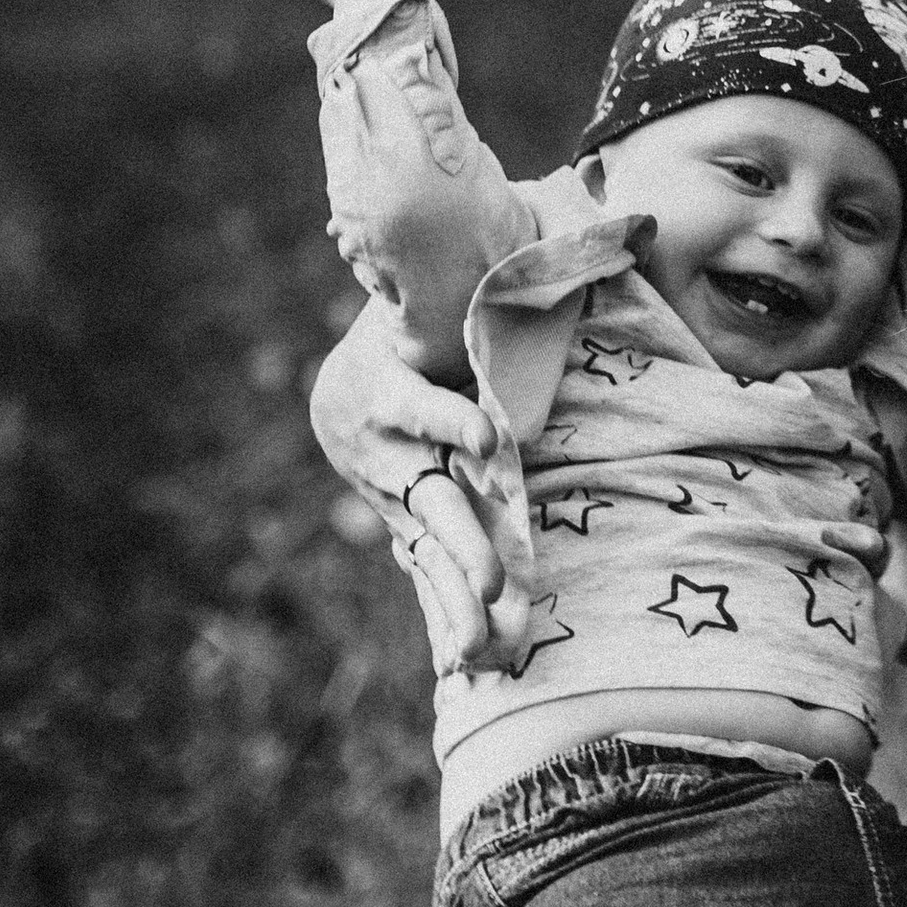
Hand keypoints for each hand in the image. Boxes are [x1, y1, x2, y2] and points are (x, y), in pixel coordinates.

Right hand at [311, 301, 508, 659]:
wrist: (340, 393)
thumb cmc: (407, 334)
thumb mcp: (422, 306)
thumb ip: (465, 289)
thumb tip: (566, 238)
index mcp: (393, 393)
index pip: (427, 407)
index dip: (453, 420)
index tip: (490, 436)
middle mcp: (392, 456)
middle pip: (432, 503)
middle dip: (464, 545)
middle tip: (494, 582)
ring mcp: (398, 501)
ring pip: (432, 553)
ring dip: (458, 599)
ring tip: (486, 642)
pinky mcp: (407, 530)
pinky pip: (428, 579)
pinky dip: (446, 623)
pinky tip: (466, 668)